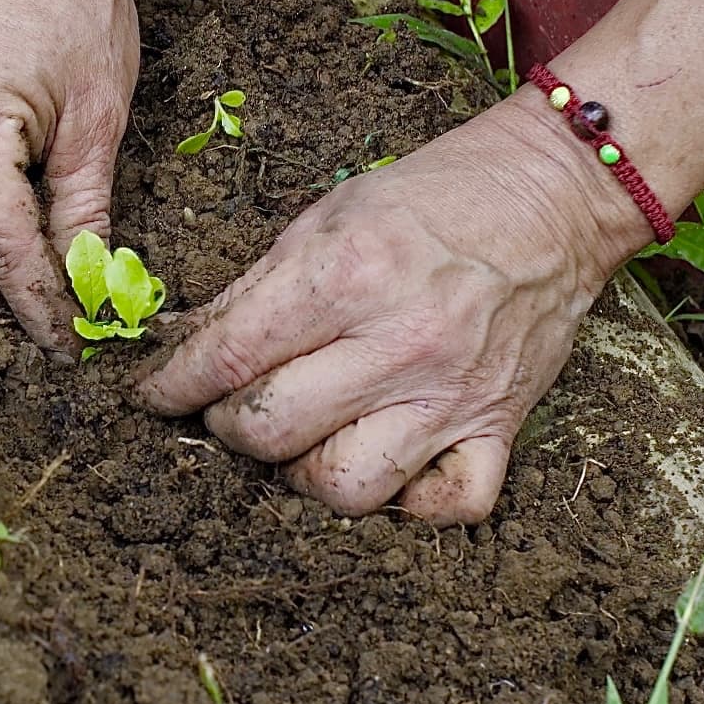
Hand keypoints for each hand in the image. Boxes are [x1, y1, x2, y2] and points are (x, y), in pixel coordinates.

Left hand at [136, 96, 646, 523]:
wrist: (553, 196)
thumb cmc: (431, 199)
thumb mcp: (327, 215)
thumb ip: (255, 287)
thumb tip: (184, 346)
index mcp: (347, 276)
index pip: (227, 358)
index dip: (170, 386)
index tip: (151, 395)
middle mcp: (400, 344)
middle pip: (270, 433)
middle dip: (227, 426)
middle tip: (231, 404)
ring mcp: (453, 397)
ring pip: (346, 488)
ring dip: (304, 472)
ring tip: (304, 436)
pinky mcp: (501, 429)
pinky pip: (446, 507)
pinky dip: (409, 501)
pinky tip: (386, 460)